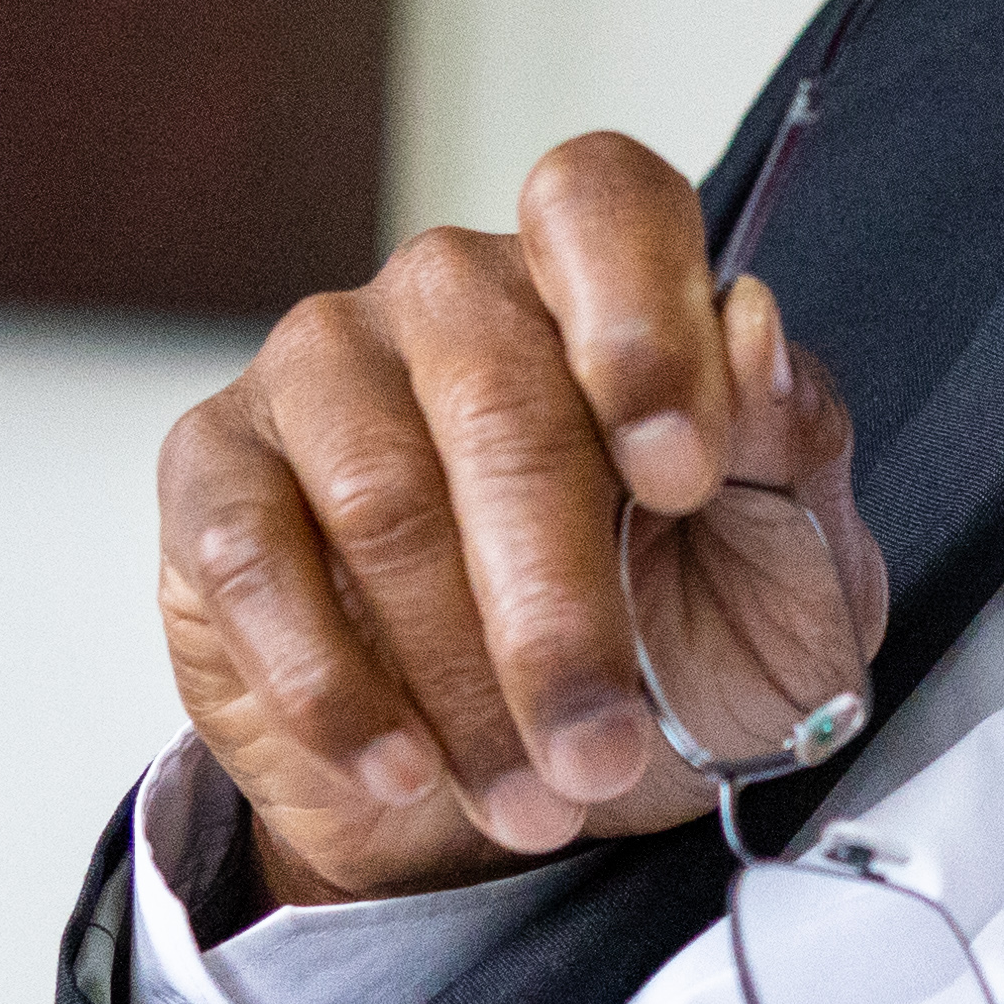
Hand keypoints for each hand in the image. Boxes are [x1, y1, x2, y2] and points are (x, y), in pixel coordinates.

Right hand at [160, 133, 888, 903]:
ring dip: (461, 680)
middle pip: (498, 398)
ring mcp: (318, 373)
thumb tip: (751, 331)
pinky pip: (253, 562)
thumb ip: (789, 449)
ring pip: (380, 499)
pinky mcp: (215, 477)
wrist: (524, 800)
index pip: (598, 202)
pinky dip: (332, 688)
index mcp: (595, 286)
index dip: (640, 323)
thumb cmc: (670, 662)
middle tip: (600, 750)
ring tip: (527, 797)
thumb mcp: (786, 578)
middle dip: (561, 606)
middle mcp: (448, 298)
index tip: (681, 478)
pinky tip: (399, 768)